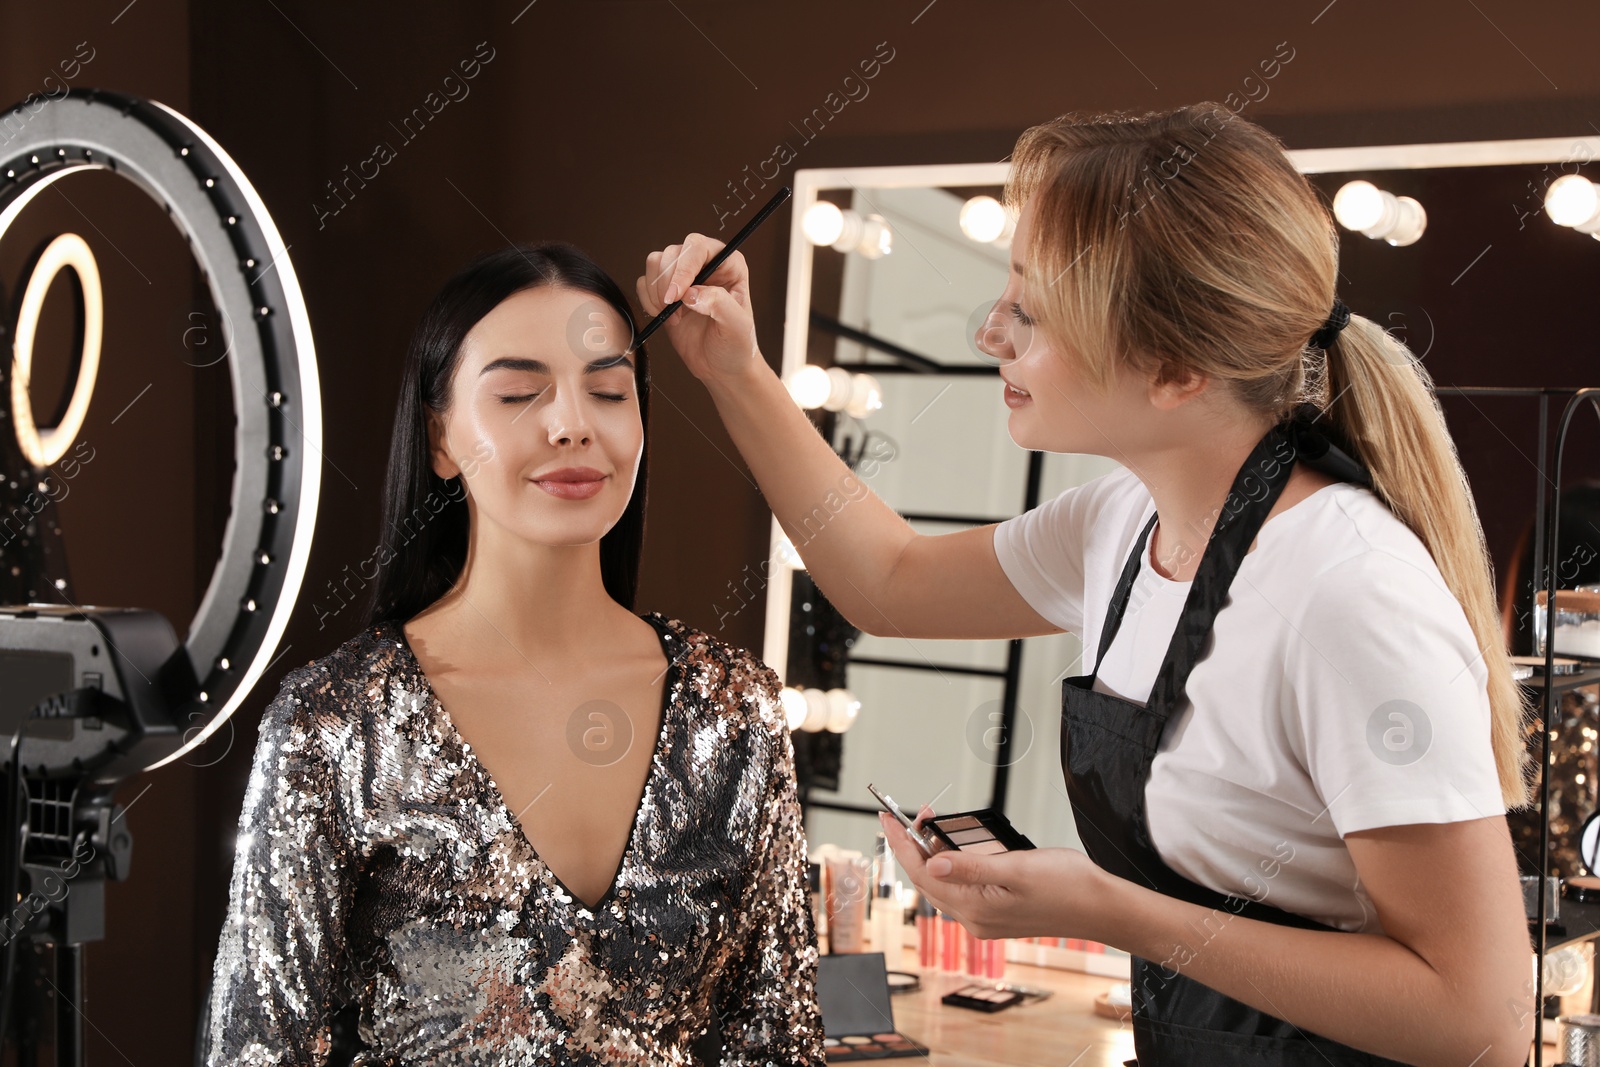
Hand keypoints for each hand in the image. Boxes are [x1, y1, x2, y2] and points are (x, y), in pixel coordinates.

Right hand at [636, 233, 760, 385]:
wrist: (722, 368)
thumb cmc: (736, 345)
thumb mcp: (737, 326)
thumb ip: (719, 304)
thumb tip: (692, 293)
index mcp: (728, 264)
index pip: (698, 247)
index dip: (683, 267)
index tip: (677, 295)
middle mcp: (705, 264)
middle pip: (672, 253)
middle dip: (667, 282)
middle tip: (672, 308)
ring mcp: (684, 277)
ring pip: (655, 263)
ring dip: (656, 291)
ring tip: (672, 315)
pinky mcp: (666, 292)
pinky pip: (644, 282)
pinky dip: (648, 301)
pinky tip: (665, 317)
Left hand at [878, 808, 1112, 941]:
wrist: (1101, 907)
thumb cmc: (1067, 886)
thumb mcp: (1017, 869)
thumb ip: (972, 868)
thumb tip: (932, 863)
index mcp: (976, 909)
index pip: (923, 874)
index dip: (902, 844)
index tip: (887, 818)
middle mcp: (975, 920)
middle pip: (928, 880)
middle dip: (912, 845)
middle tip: (907, 814)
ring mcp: (985, 919)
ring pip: (942, 884)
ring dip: (930, 854)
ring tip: (926, 824)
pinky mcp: (996, 914)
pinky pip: (959, 888)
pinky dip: (948, 865)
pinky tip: (951, 849)